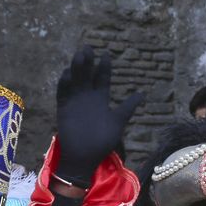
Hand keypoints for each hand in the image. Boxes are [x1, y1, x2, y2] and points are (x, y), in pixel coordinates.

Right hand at [53, 47, 144, 185]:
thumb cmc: (102, 141)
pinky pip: (63, 94)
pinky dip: (64, 85)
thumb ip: (127, 107)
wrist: (84, 157)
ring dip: (76, 69)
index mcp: (101, 99)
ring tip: (79, 56)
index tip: (106, 54)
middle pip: (87, 75)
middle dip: (87, 62)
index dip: (104, 67)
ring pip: (75, 81)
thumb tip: (142, 94)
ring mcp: (75, 102)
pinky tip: (67, 74)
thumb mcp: (118, 122)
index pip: (102, 78)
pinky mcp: (63, 109)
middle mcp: (87, 97)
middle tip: (88, 48)